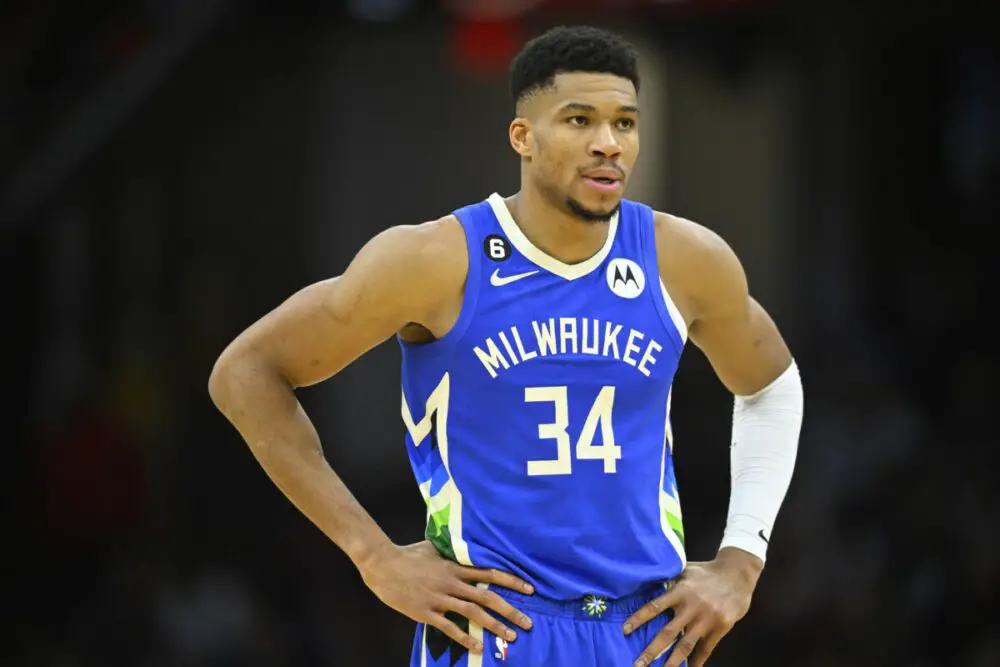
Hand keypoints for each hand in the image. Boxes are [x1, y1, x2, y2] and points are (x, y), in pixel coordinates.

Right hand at [358, 540, 534, 654]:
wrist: (382, 564)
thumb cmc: (408, 554)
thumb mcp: (434, 547)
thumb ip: (453, 550)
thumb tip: (469, 544)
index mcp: (455, 566)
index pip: (489, 573)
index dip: (511, 581)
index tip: (529, 590)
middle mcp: (451, 583)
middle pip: (486, 597)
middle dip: (510, 610)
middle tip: (528, 623)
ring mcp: (439, 598)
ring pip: (473, 614)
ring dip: (494, 626)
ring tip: (511, 636)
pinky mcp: (426, 613)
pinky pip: (450, 628)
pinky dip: (466, 638)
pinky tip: (479, 647)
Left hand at [624, 549, 762, 666]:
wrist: (737, 575)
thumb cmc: (707, 572)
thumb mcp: (686, 569)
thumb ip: (668, 578)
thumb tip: (645, 582)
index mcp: (681, 590)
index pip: (655, 606)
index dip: (639, 618)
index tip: (625, 630)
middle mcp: (692, 607)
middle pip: (668, 633)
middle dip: (652, 651)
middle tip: (638, 664)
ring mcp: (706, 620)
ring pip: (685, 646)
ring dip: (671, 662)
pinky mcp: (720, 628)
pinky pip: (706, 649)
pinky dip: (697, 662)